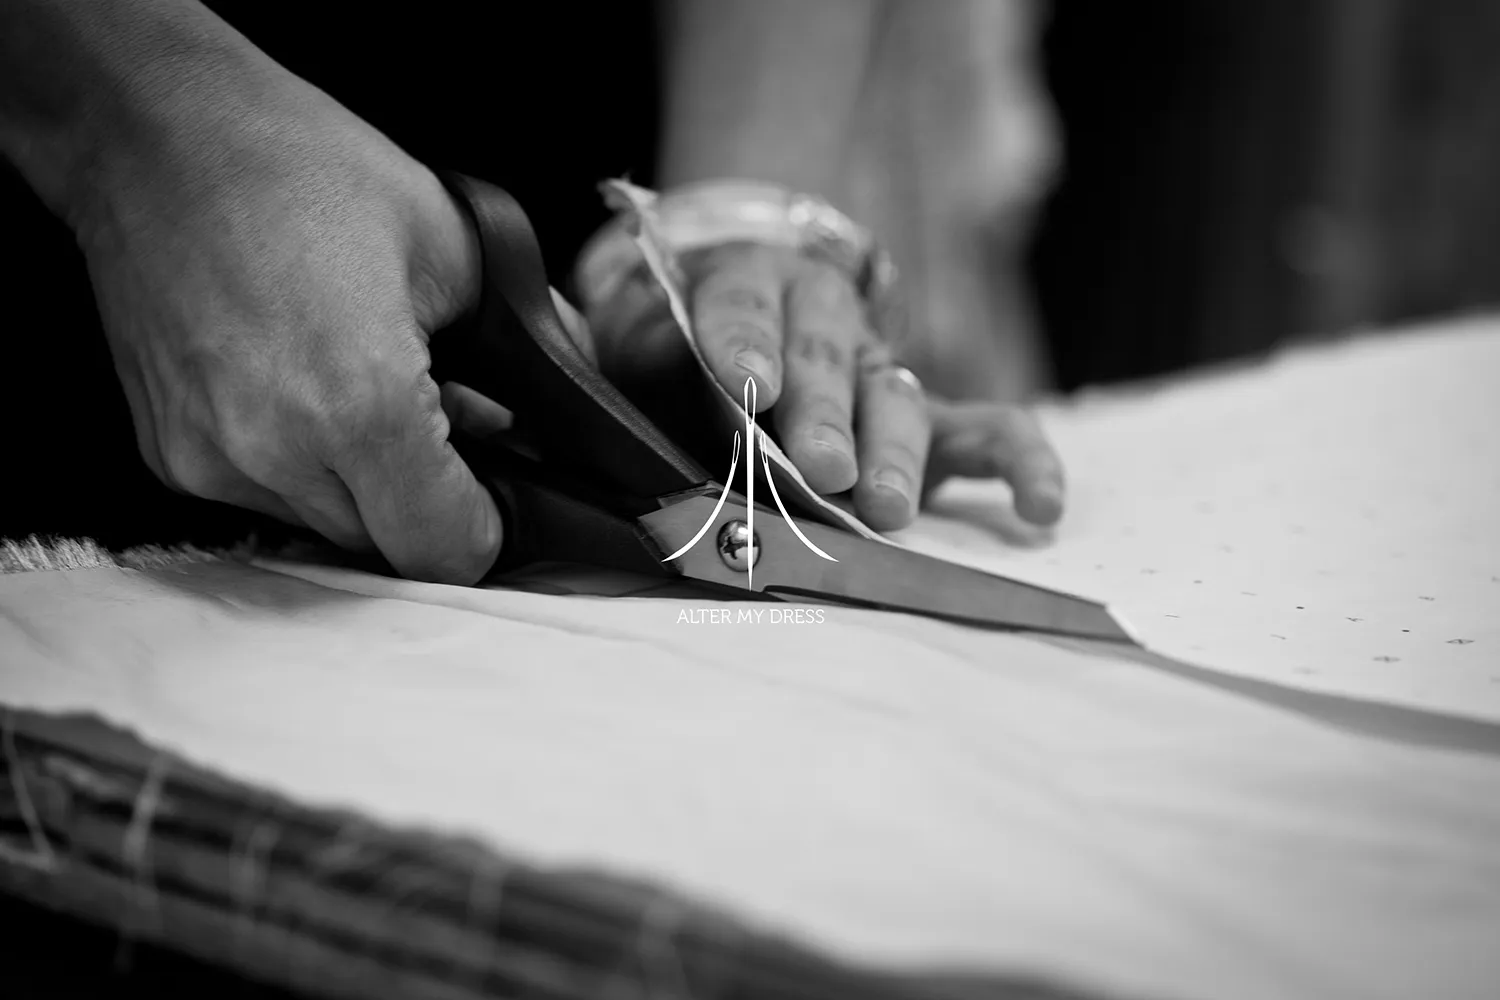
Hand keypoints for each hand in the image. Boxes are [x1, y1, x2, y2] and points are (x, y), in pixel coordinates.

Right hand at [74, 77, 503, 583]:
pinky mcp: (170, 455)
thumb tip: (574, 399)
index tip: (498, 491)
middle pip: (388, 546)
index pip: (446, 549)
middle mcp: (276, 452)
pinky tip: (308, 387)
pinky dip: (303, 464)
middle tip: (441, 416)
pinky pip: (266, 497)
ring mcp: (212, 460)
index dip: (487, 526)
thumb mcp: (458, 244)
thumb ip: (530, 341)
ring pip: (327, 527)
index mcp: (360, 405)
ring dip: (364, 484)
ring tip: (367, 388)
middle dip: (429, 498)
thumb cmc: (302, 169)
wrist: (153, 133)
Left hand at [601, 241, 1064, 530]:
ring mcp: (881, 369)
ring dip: (896, 452)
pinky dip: (1022, 464)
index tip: (743, 386)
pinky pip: (989, 430)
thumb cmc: (677, 344)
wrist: (741, 306)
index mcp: (737, 289)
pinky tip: (1039, 512)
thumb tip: (567, 385)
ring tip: (888, 510)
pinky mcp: (929, 416)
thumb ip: (626, 364)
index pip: (737, 308)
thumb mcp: (635, 343)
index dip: (742, 346)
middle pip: (826, 357)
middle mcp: (821, 322)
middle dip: (823, 414)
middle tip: (820, 469)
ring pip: (899, 395)